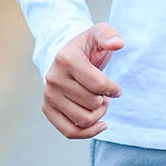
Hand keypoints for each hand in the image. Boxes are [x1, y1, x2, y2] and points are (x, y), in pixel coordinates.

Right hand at [43, 22, 123, 138]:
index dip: (113, 89)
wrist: (66, 55)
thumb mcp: (99, 33)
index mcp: (66, 59)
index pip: (98, 85)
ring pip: (83, 119)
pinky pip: (69, 131)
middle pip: (92, 104)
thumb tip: (118, 43)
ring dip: (99, 115)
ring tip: (100, 104)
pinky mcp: (47, 109)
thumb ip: (109, 35)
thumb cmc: (87, 46)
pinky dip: (88, 132)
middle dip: (105, 101)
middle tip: (105, 94)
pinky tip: (100, 124)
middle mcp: (53, 78)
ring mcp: (49, 95)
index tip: (116, 88)